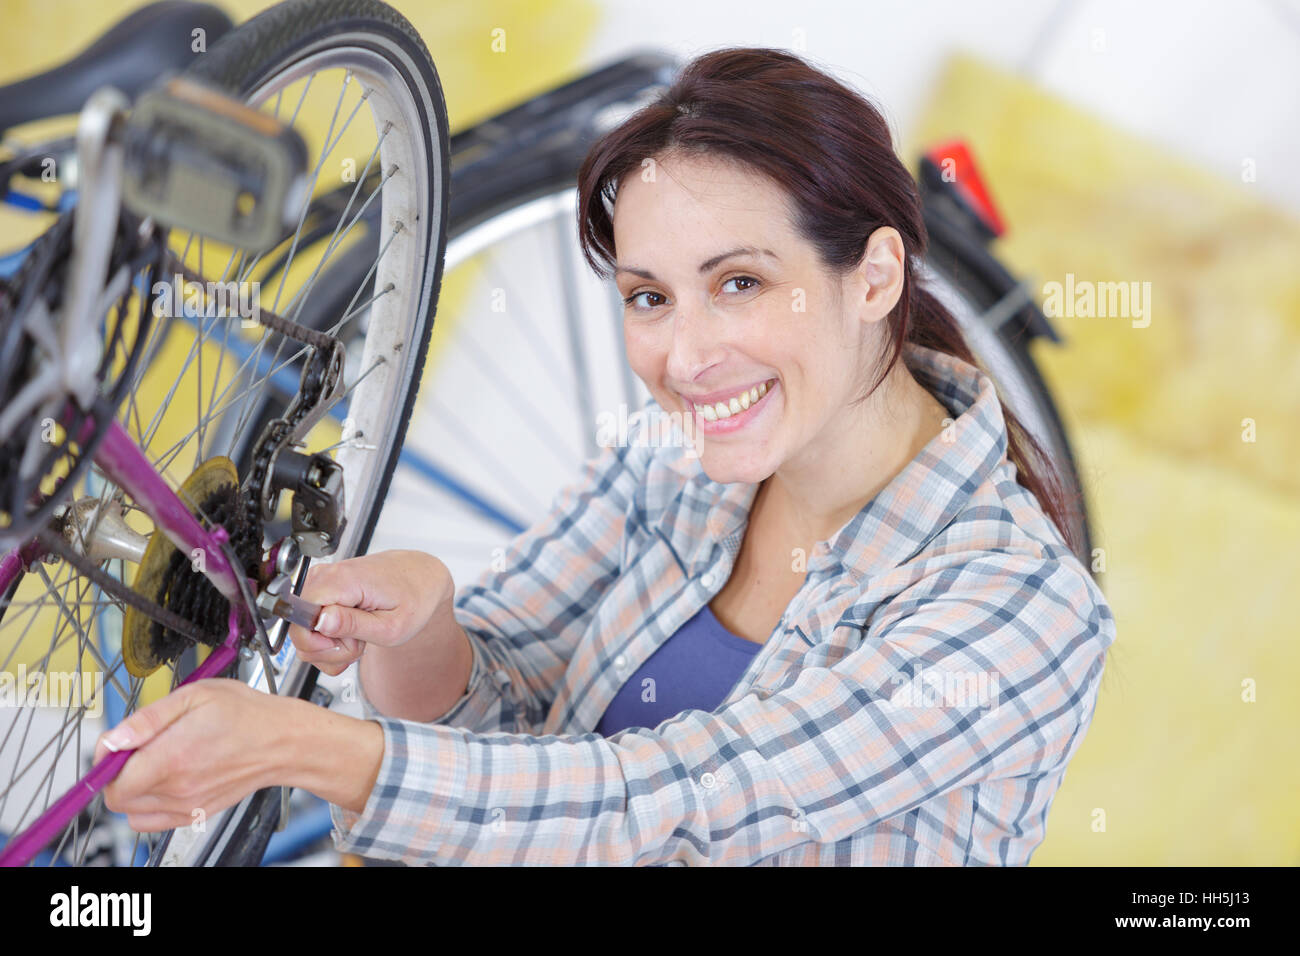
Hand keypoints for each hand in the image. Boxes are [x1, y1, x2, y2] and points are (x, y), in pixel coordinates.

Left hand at [93, 679, 283, 831]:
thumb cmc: (245, 714)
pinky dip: (148, 806)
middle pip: (118, 798)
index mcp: (173, 757)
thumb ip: (148, 719)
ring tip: (155, 764)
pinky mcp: (196, 815)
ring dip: (133, 790)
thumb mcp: (195, 695)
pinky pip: (151, 822)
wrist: (282, 741)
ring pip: (132, 811)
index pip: (112, 780)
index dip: (106, 760)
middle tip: (137, 751)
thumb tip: (114, 740)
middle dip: (118, 774)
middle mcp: (178, 788)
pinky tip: (165, 781)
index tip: (117, 745)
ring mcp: (188, 806)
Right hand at [288, 550, 454, 676]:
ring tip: (360, 634)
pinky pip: (311, 625)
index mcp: (342, 581)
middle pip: (299, 630)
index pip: (300, 619)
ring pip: (304, 633)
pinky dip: (331, 638)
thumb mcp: (392, 625)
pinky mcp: (322, 590)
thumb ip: (353, 625)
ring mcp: (322, 582)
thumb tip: (320, 622)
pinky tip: (352, 632)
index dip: (320, 642)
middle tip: (359, 641)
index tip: (346, 643)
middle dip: (329, 649)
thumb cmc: (414, 597)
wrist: (421, 577)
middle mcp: (326, 576)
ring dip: (332, 646)